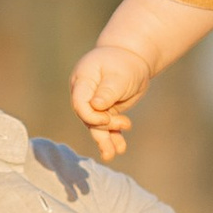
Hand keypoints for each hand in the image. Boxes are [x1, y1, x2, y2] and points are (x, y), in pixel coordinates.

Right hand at [70, 41, 151, 162]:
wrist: (133, 58)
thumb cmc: (125, 63)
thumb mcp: (120, 75)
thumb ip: (108, 91)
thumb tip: (96, 106)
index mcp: (83, 80)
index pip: (80, 104)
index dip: (92, 116)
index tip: (108, 118)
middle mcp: (84, 93)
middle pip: (88, 117)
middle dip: (104, 127)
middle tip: (125, 124)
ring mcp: (94, 103)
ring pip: (96, 125)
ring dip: (105, 140)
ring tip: (113, 154)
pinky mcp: (105, 110)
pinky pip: (106, 126)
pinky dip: (113, 137)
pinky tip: (120, 148)